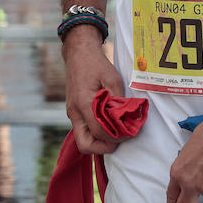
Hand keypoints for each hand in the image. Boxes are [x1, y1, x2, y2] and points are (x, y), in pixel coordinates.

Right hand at [61, 32, 125, 153]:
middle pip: (85, 144)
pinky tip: (109, 124)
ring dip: (100, 141)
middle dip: (103, 147)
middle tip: (120, 139)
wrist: (78, 54)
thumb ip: (119, 100)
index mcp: (83, 103)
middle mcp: (75, 112)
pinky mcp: (75, 112)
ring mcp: (73, 113)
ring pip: (83, 140)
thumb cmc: (96, 64)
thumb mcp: (113, 78)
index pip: (98, 132)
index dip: (116, 137)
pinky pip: (84, 130)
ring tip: (116, 132)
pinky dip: (96, 133)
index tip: (129, 131)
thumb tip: (126, 119)